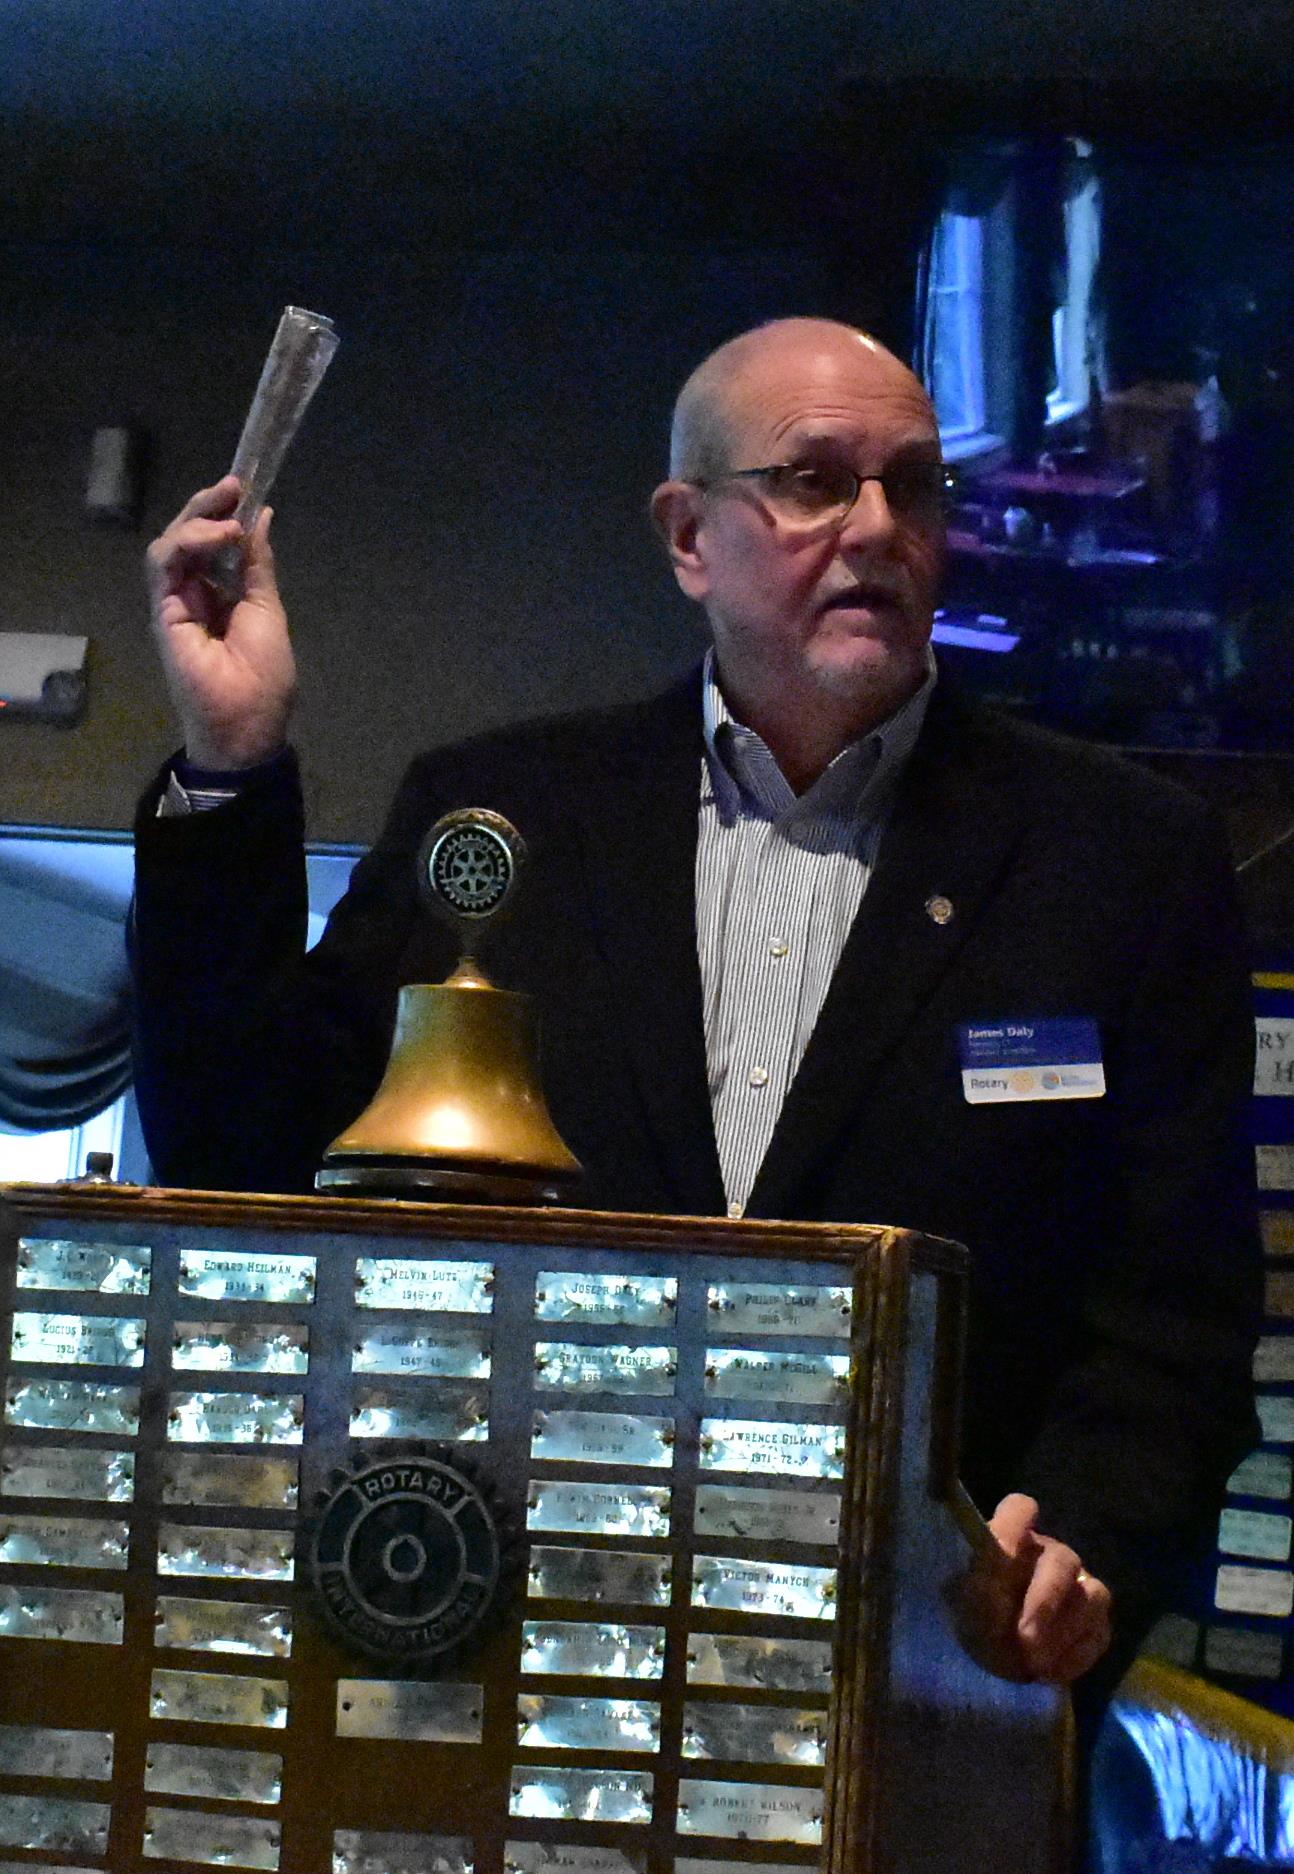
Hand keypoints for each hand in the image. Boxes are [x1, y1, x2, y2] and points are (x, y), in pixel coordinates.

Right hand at [145, 475, 295, 769]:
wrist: (247, 721)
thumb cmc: (264, 675)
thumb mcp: (267, 608)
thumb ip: (258, 564)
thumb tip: (260, 517)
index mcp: (221, 594)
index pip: (213, 542)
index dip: (224, 513)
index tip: (244, 489)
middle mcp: (194, 593)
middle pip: (187, 536)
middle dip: (207, 506)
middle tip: (232, 486)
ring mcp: (174, 601)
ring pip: (170, 543)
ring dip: (198, 522)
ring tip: (229, 523)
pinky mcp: (162, 610)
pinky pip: (163, 564)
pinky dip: (187, 542)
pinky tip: (218, 537)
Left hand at [982, 1494, 1112, 1682]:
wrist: (993, 1657)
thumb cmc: (973, 1619)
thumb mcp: (965, 1604)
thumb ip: (980, 1593)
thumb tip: (999, 1601)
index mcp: (1011, 1541)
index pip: (1018, 1509)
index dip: (1016, 1524)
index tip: (1007, 1554)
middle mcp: (1048, 1555)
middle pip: (1063, 1560)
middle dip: (1045, 1602)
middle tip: (1024, 1638)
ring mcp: (1079, 1586)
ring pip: (1093, 1596)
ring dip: (1062, 1633)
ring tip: (1033, 1661)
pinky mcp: (1095, 1623)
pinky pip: (1100, 1634)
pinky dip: (1074, 1657)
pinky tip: (1047, 1672)